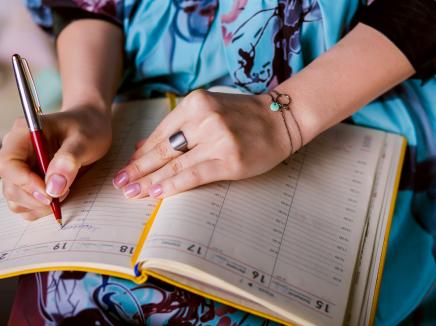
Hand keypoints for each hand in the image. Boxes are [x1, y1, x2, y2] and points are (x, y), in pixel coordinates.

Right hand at [0, 106, 111, 219]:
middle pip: (10, 186)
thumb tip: (54, 187)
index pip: (8, 164)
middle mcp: (17, 152)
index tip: (50, 193)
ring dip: (39, 205)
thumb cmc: (88, 128)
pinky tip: (60, 196)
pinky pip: (26, 204)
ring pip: (16, 199)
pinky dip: (41, 208)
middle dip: (36, 197)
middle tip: (64, 193)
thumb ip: (69, 160)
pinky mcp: (30, 181)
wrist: (92, 126)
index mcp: (23, 134)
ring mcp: (22, 169)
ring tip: (65, 192)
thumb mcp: (84, 139)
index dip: (25, 183)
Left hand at [113, 89, 291, 198]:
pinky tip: (156, 193)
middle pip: (163, 149)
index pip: (160, 133)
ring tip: (130, 192)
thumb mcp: (209, 110)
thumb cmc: (243, 116)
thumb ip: (177, 127)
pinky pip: (194, 175)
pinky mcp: (230, 160)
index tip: (127, 167)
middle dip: (137, 168)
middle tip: (119, 183)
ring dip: (149, 180)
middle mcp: (204, 119)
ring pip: (174, 164)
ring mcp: (217, 139)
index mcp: (196, 103)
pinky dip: (172, 185)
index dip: (141, 153)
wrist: (281, 119)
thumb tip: (142, 146)